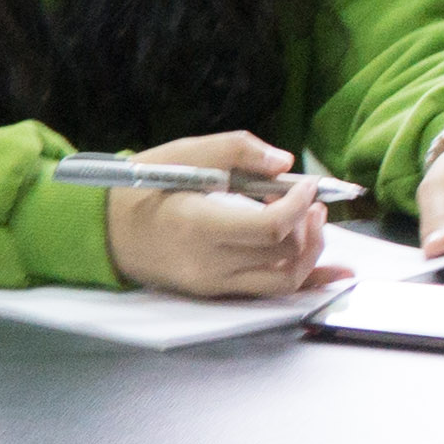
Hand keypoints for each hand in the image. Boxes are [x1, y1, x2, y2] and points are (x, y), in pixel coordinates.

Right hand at [104, 131, 334, 295]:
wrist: (105, 230)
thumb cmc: (144, 187)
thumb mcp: (185, 153)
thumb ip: (236, 150)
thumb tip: (284, 162)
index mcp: (199, 226)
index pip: (269, 228)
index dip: (299, 205)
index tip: (308, 185)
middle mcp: (209, 264)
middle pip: (282, 255)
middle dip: (308, 225)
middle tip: (309, 199)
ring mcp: (214, 285)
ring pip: (283, 282)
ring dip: (310, 251)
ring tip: (313, 221)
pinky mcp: (217, 293)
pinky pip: (270, 292)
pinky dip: (306, 281)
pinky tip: (337, 274)